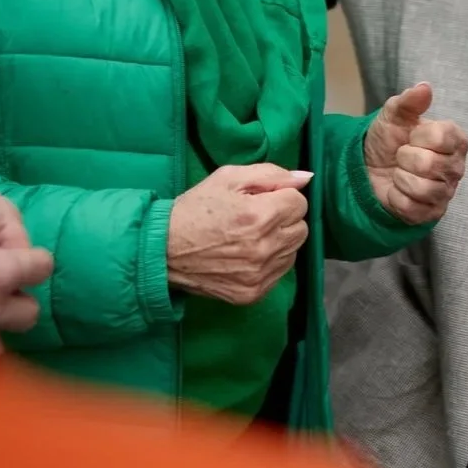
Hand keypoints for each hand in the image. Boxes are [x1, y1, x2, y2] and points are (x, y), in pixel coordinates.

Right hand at [167, 163, 311, 304]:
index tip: (259, 200)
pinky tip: (247, 255)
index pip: (299, 202)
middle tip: (255, 217)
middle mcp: (264, 248)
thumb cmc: (195, 209)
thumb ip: (271, 174)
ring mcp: (259, 274)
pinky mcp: (252, 293)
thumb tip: (306, 178)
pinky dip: (270, 262)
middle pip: (301, 227)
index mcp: (260, 216)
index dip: (280, 197)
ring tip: (249, 237)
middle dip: (283, 218)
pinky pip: (280, 273)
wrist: (161, 251)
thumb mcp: (228, 178)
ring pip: (293, 250)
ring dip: (279, 241)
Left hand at [363, 83, 467, 225]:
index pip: (441, 137)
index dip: (418, 136)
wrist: (368, 169)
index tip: (411, 136)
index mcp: (455, 139)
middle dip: (405, 159)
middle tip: (402, 156)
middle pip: (430, 164)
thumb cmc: (388, 141)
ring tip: (399, 173)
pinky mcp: (432, 213)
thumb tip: (424, 87)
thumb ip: (409, 102)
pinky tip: (396, 191)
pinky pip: (412, 208)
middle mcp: (456, 166)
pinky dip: (396, 198)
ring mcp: (446, 192)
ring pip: (422, 189)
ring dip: (400, 179)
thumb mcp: (393, 116)